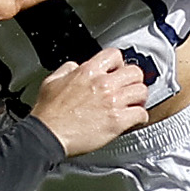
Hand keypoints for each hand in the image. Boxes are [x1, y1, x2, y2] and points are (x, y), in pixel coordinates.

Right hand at [26, 49, 151, 157]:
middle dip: (134, 80)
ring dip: (139, 98)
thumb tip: (75, 67)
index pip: (114, 55)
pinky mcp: (117, 121)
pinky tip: (135, 120)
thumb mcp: (52, 81)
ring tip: (134, 104)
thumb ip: (67, 69)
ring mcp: (112, 102)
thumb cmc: (48, 114)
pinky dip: (140, 117)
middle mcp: (103, 84)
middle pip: (135, 72)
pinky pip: (141, 114)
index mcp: (88, 71)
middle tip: (130, 87)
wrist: (48, 135)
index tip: (119, 71)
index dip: (119, 63)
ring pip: (141, 91)